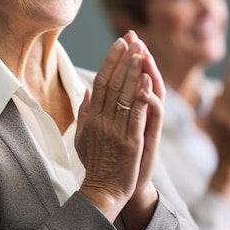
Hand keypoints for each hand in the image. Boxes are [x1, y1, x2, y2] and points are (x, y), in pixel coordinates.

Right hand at [75, 31, 163, 227]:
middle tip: (133, 39)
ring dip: (133, 72)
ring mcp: (115, 130)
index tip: (119, 43)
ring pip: (125, 95)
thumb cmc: (95, 163)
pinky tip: (147, 81)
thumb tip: (86, 90)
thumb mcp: (82, 136)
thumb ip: (84, 112)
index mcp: (91, 117)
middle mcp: (101, 120)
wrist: (102, 191)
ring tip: (141, 52)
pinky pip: (136, 115)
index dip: (110, 61)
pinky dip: (142, 97)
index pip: (101, 82)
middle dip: (124, 59)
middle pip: (113, 83)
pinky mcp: (130, 142)